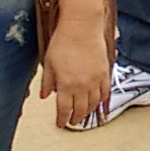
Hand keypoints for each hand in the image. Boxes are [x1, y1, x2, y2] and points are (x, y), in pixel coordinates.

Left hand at [36, 0, 113, 128]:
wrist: (82, 27)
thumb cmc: (63, 41)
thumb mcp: (48, 63)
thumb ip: (47, 82)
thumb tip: (45, 95)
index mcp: (66, 84)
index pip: (64, 109)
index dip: (62, 119)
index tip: (60, 123)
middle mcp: (82, 86)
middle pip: (80, 110)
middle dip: (75, 118)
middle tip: (72, 122)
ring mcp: (95, 80)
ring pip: (93, 104)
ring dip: (88, 112)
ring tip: (84, 114)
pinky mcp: (104, 73)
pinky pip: (105, 92)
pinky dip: (101, 100)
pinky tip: (98, 102)